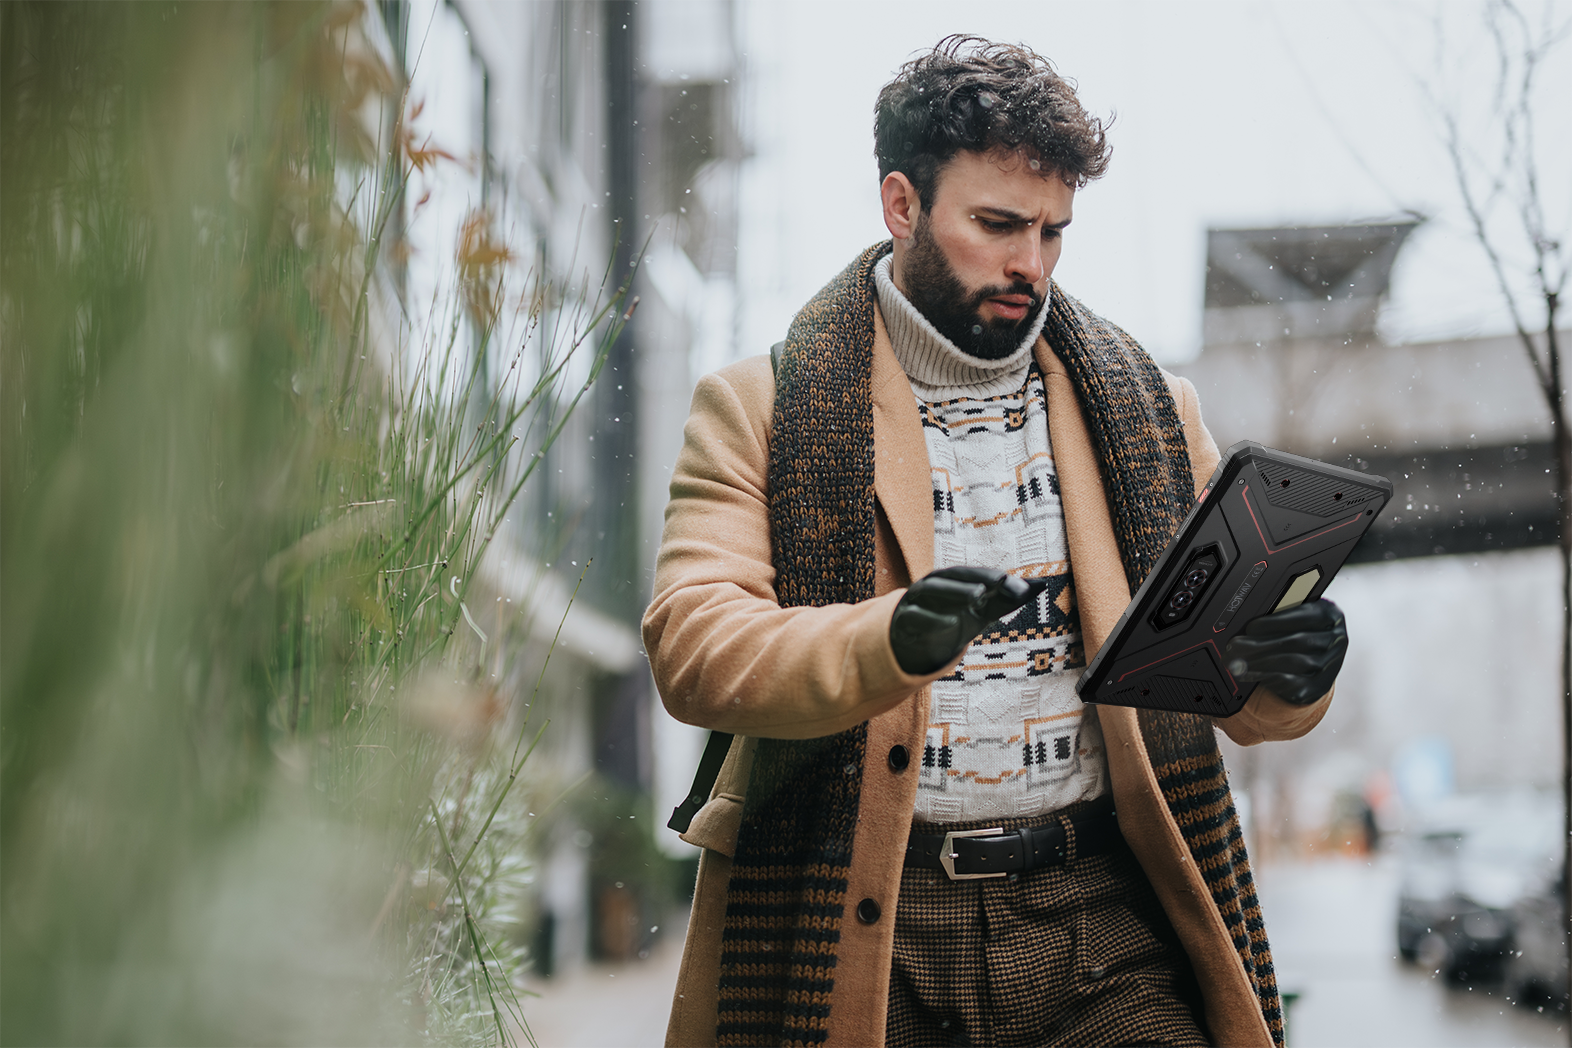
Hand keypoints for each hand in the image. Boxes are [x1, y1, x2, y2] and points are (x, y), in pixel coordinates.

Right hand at [889, 566, 1047, 675]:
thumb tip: (1041, 585)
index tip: (1010, 580)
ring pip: (932, 590)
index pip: (970, 573)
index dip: (989, 575)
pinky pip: (916, 616)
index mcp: (950, 579)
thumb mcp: (981, 611)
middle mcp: (931, 584)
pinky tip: (954, 623)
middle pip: (951, 575)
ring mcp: (915, 600)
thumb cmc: (953, 618)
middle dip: (974, 577)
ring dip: (955, 591)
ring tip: (979, 597)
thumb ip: (1007, 599)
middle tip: (999, 582)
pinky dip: (933, 619)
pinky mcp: (904, 620)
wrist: (915, 643)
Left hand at [1223, 598, 1346, 706]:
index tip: (1251, 627)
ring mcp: (1330, 665)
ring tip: (1235, 662)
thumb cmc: (1299, 631)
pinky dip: (1266, 677)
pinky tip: (1249, 673)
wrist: (1317, 660)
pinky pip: (1291, 683)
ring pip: (1293, 663)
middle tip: (1235, 646)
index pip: (1305, 616)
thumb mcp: (1295, 617)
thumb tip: (1245, 624)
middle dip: (1261, 644)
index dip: (1275, 623)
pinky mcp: (1319, 686)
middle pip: (1297, 642)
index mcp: (1330, 615)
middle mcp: (1336, 640)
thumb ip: (1277, 615)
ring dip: (1259, 663)